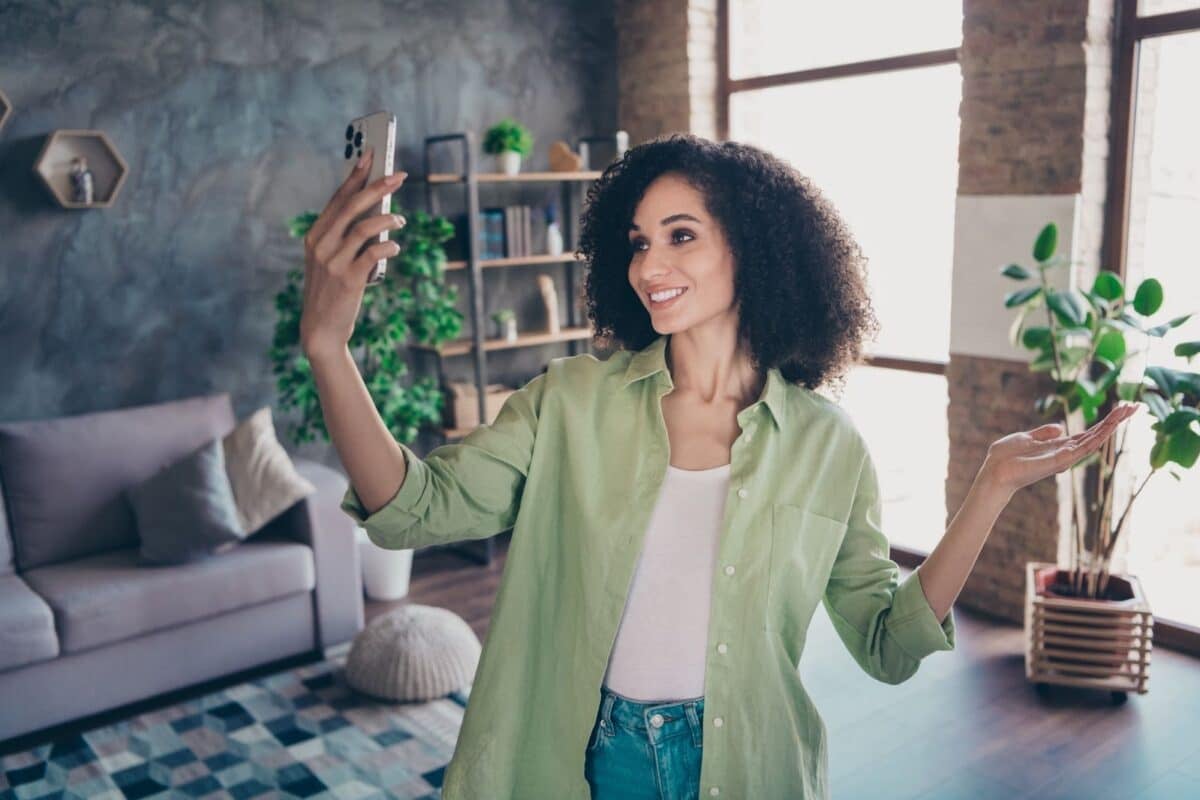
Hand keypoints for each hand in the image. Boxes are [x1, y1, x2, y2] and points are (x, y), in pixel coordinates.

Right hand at [299, 147, 408, 359]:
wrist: (321, 329)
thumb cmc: (332, 292)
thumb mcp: (331, 260)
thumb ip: (347, 238)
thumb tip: (378, 213)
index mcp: (315, 235)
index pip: (337, 198)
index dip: (355, 176)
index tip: (371, 155)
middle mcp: (320, 244)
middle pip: (352, 206)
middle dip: (377, 187)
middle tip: (399, 175)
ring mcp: (333, 261)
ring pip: (365, 227)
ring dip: (388, 219)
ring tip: (401, 220)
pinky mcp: (348, 279)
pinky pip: (374, 252)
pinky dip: (389, 246)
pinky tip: (395, 247)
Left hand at [980, 402, 1139, 495]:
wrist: (994, 472)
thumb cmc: (1005, 457)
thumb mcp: (1025, 438)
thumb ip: (1044, 433)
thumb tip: (1060, 426)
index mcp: (1058, 446)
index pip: (1087, 433)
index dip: (1104, 422)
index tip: (1121, 408)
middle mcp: (1066, 453)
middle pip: (1097, 435)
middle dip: (1115, 421)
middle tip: (1134, 406)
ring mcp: (1066, 458)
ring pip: (1095, 440)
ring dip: (1112, 425)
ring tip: (1128, 410)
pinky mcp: (1061, 461)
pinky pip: (1084, 448)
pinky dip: (1098, 437)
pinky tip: (1110, 426)